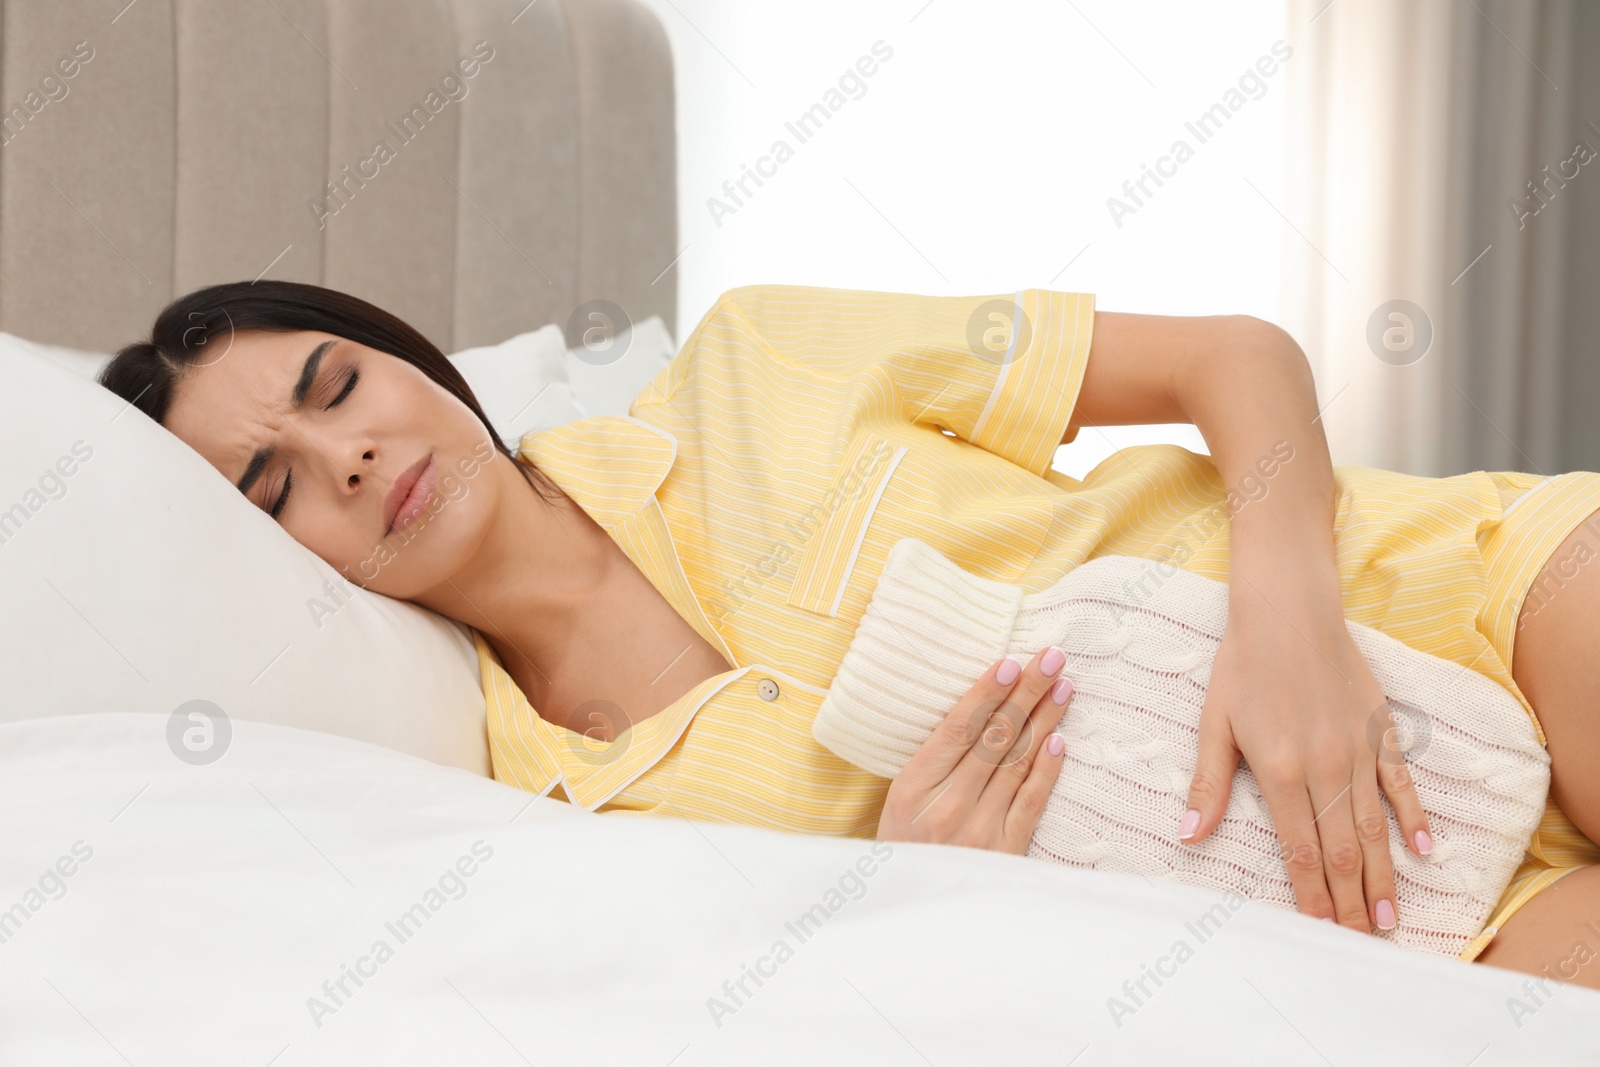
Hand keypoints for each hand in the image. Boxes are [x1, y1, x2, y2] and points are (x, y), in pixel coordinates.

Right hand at [876, 647, 1074, 853]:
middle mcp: (947, 807)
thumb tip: (977, 711)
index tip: (1010, 663)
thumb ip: (933, 763)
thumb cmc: (902, 847)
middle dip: (1026, 693)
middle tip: (1051, 658)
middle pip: (994, 738)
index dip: (986, 694)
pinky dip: (1046, 769)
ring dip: (1043, 721)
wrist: (910, 912)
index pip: (956, 729)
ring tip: (1063, 687)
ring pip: (1017, 763)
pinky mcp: (1006, 852)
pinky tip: (1058, 740)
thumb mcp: (899, 802)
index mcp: (912, 788)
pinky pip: (1031, 802)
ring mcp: (979, 831)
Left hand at [1181, 583, 1432, 933]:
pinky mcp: (1379, 729)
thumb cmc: (1242, 666)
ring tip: (1390, 919)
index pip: (1298, 848)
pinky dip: (1412, 817)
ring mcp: (1356, 749)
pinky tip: (1422, 851)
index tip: (1319, 931)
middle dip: (1351, 901)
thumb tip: (1188, 835)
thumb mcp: (1214, 724)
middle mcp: (1323, 765)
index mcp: (1279, 769)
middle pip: (1341, 848)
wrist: (1287, 610)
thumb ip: (1208, 784)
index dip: (1310, 893)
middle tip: (1362, 943)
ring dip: (1383, 876)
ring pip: (1374, 826)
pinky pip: (1400, 782)